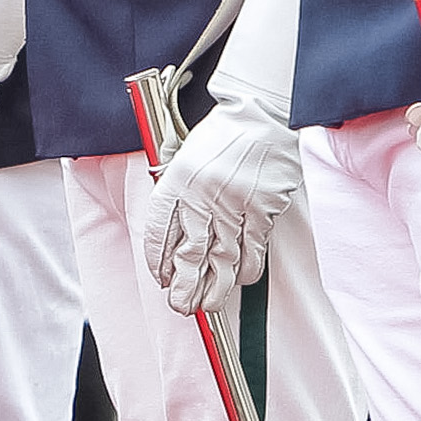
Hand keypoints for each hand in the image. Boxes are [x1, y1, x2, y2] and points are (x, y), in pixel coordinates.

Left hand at [138, 92, 304, 316]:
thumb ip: (174, 191)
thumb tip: (170, 236)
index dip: (157, 261)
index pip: (157, 230)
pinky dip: (245, 270)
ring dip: (214, 288)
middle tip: (181, 305)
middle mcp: (202, 195)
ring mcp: (234, 204)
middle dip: (183, 286)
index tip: (160, 278)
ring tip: (207, 306)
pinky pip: (252, 249)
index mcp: (177, 179)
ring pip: (222, 258)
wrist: (263, 115)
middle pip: (190, 253)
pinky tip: (238, 279)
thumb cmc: (223, 136)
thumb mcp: (184, 156)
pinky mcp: (263, 209)